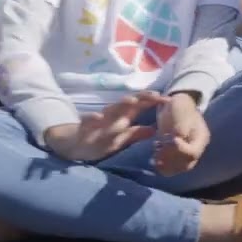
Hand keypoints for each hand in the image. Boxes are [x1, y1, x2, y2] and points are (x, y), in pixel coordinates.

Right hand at [43, 92, 164, 161]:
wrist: (72, 144)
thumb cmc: (99, 140)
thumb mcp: (120, 140)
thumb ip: (136, 134)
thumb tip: (155, 130)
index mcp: (122, 118)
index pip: (140, 106)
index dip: (154, 102)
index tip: (169, 101)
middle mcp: (113, 115)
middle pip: (129, 104)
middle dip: (142, 98)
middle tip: (157, 96)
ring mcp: (98, 119)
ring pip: (111, 109)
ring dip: (122, 104)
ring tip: (133, 101)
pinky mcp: (84, 126)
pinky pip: (88, 120)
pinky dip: (93, 117)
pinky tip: (99, 116)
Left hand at [153, 93, 209, 175]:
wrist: (176, 107)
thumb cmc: (180, 107)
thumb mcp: (181, 110)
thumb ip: (181, 125)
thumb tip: (178, 137)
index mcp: (201, 137)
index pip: (193, 152)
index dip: (179, 150)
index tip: (169, 139)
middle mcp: (197, 148)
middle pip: (186, 163)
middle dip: (170, 158)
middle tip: (158, 147)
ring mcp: (188, 154)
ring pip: (178, 168)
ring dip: (165, 164)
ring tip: (155, 154)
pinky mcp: (178, 157)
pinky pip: (172, 168)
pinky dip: (162, 166)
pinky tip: (153, 159)